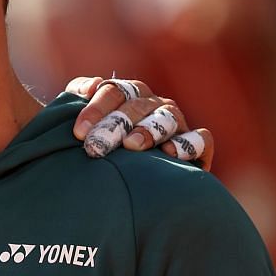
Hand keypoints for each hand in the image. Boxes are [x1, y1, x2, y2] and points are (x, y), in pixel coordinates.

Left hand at [66, 76, 214, 169]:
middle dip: (115, 124)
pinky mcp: (198, 148)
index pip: (113, 91)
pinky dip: (187, 143)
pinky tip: (169, 154)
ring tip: (130, 146)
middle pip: (137, 105)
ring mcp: (177, 124)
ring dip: (148, 130)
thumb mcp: (81, 129)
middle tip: (96, 147)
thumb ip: (74, 101)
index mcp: (127, 96)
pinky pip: (200, 139)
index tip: (78, 133)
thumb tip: (91, 85)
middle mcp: (154, 105)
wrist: (123, 190)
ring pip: (167, 117)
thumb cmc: (97, 154)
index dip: (95, 109)